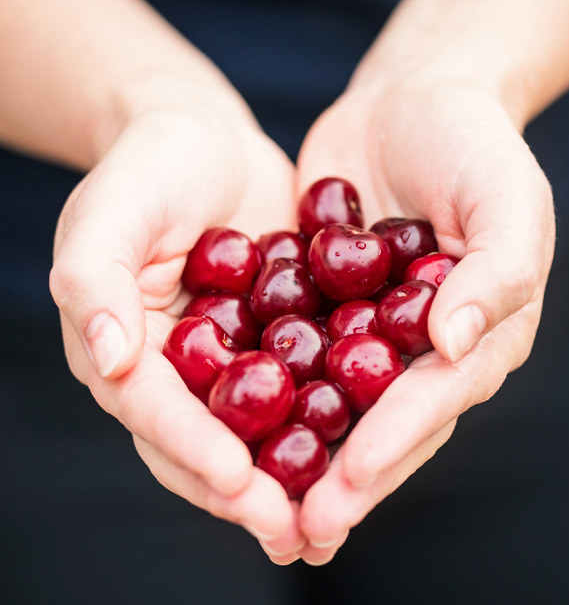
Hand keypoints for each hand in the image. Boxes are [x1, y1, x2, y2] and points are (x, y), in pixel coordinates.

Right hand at [48, 104, 302, 555]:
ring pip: (263, 436)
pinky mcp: (285, 348)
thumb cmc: (149, 164)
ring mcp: (234, 367)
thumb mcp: (111, 211)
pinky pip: (310, 394)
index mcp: (127, 354)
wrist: (208, 135)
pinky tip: (375, 451)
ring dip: (295, 481)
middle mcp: (180, 376)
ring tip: (334, 520)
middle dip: (249, 494)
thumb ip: (95, 281)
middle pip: (210, 447)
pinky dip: (335, 425)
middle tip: (295, 531)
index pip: (156, 414)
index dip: (194, 450)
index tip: (239, 480)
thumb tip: (110, 360)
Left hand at [273, 76, 555, 564]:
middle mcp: (435, 345)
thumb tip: (456, 342)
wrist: (414, 94)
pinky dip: (273, 399)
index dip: (399, 438)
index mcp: (487, 328)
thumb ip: (497, 271)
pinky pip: (303, 362)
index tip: (356, 473)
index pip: (442, 394)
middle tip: (305, 524)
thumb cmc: (476, 140)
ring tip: (267, 507)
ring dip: (310, 460)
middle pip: (393, 423)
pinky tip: (232, 433)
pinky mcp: (333, 313)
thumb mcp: (508, 197)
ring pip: (344, 409)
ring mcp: (382, 333)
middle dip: (351, 477)